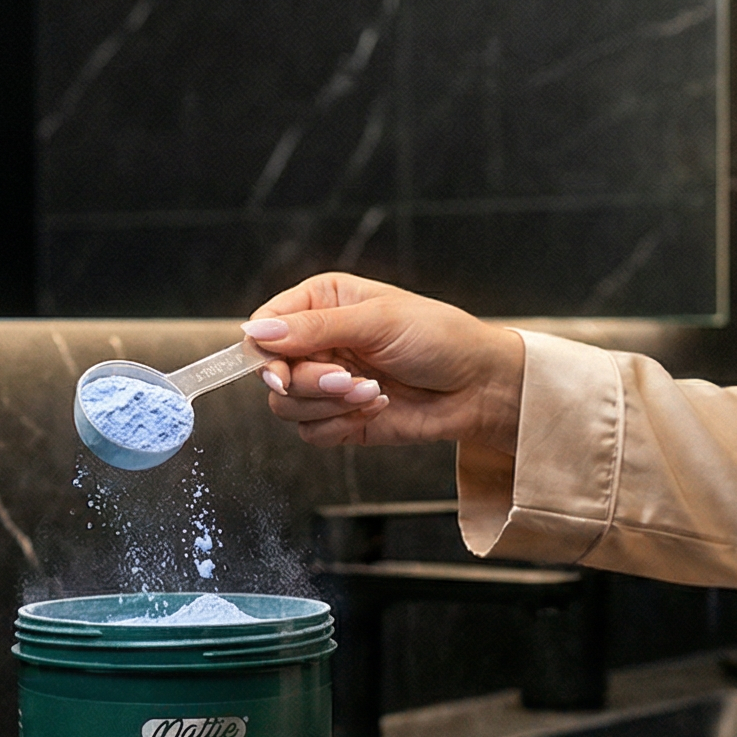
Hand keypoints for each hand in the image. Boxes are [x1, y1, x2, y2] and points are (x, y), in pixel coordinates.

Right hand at [241, 272, 526, 449]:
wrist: (480, 387)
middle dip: (308, 382)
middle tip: (348, 379)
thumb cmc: (441, 338)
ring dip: (328, 405)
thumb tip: (257, 332)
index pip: (267, 324)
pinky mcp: (340, 418)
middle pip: (272, 372)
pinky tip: (377, 407)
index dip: (265, 350)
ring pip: (287, 407)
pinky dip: (341, 425)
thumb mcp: (378, 321)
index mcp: (322, 303)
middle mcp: (318, 342)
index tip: (281, 370)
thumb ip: (315, 328)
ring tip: (372, 391)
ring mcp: (327, 382)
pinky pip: (311, 433)